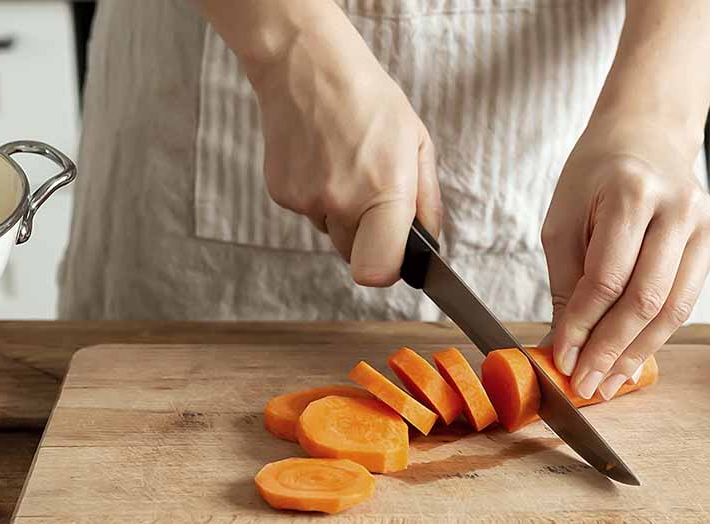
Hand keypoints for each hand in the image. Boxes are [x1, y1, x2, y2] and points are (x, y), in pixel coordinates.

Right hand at [245, 25, 441, 285]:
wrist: (307, 66)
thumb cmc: (368, 99)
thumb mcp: (417, 142)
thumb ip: (427, 201)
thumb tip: (428, 242)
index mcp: (385, 191)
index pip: (378, 271)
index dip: (388, 270)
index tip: (393, 256)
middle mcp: (342, 201)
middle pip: (356, 256)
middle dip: (368, 235)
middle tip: (371, 191)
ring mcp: (306, 200)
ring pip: (331, 233)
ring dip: (341, 213)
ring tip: (344, 164)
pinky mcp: (281, 194)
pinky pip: (308, 213)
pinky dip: (316, 196)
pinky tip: (321, 159)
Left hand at [541, 118, 709, 399]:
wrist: (646, 135)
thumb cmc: (596, 176)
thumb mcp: (563, 219)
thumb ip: (566, 284)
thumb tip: (566, 347)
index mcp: (633, 192)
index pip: (607, 278)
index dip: (583, 326)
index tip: (562, 360)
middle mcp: (679, 206)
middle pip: (645, 299)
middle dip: (610, 350)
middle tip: (586, 385)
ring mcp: (706, 223)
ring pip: (673, 309)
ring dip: (637, 353)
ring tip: (607, 383)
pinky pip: (684, 301)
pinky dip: (655, 334)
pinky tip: (631, 357)